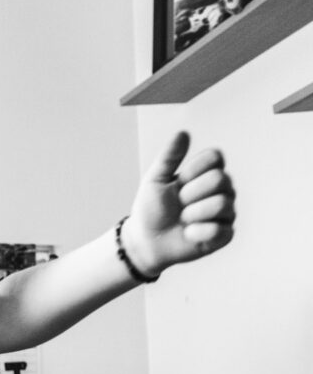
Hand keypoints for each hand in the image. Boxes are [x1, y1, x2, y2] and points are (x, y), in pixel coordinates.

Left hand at [124, 131, 235, 276]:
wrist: (146, 240)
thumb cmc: (151, 209)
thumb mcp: (155, 179)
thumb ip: (169, 157)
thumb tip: (183, 132)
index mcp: (207, 173)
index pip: (216, 157)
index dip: (192, 170)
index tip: (178, 181)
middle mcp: (222, 190)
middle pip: (220, 179)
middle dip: (190, 194)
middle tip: (178, 204)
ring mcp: (226, 212)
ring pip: (221, 204)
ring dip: (192, 214)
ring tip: (183, 220)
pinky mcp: (226, 234)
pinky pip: (219, 229)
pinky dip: (196, 233)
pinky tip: (188, 234)